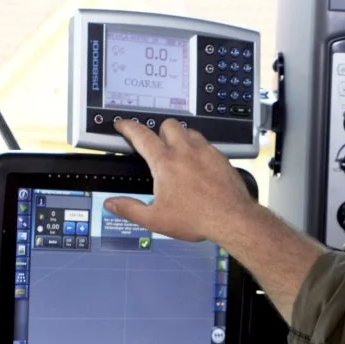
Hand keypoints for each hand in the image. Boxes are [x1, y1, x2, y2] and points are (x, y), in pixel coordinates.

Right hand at [104, 118, 254, 242]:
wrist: (232, 219)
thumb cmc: (197, 218)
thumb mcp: (156, 219)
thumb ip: (130, 210)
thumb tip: (112, 204)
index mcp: (165, 163)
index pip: (141, 135)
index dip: (128, 127)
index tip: (122, 124)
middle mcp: (186, 151)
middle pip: (168, 125)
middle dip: (159, 131)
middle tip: (157, 144)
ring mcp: (205, 152)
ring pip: (189, 131)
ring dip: (180, 137)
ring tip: (178, 153)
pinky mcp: (220, 157)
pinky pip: (206, 143)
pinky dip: (199, 148)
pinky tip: (199, 164)